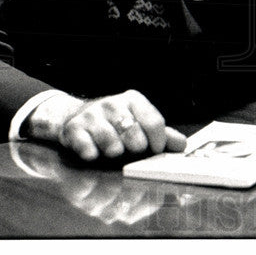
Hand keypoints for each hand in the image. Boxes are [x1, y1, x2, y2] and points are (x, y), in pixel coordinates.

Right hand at [28, 89, 186, 161]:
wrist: (75, 116)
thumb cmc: (115, 123)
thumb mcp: (139, 123)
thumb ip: (161, 134)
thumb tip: (181, 145)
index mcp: (133, 100)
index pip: (154, 122)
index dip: (158, 141)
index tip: (155, 150)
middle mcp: (113, 104)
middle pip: (133, 132)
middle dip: (136, 148)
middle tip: (133, 151)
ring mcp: (92, 115)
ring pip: (111, 142)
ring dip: (115, 152)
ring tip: (114, 151)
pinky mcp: (74, 129)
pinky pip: (87, 147)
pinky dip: (92, 154)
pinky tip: (94, 154)